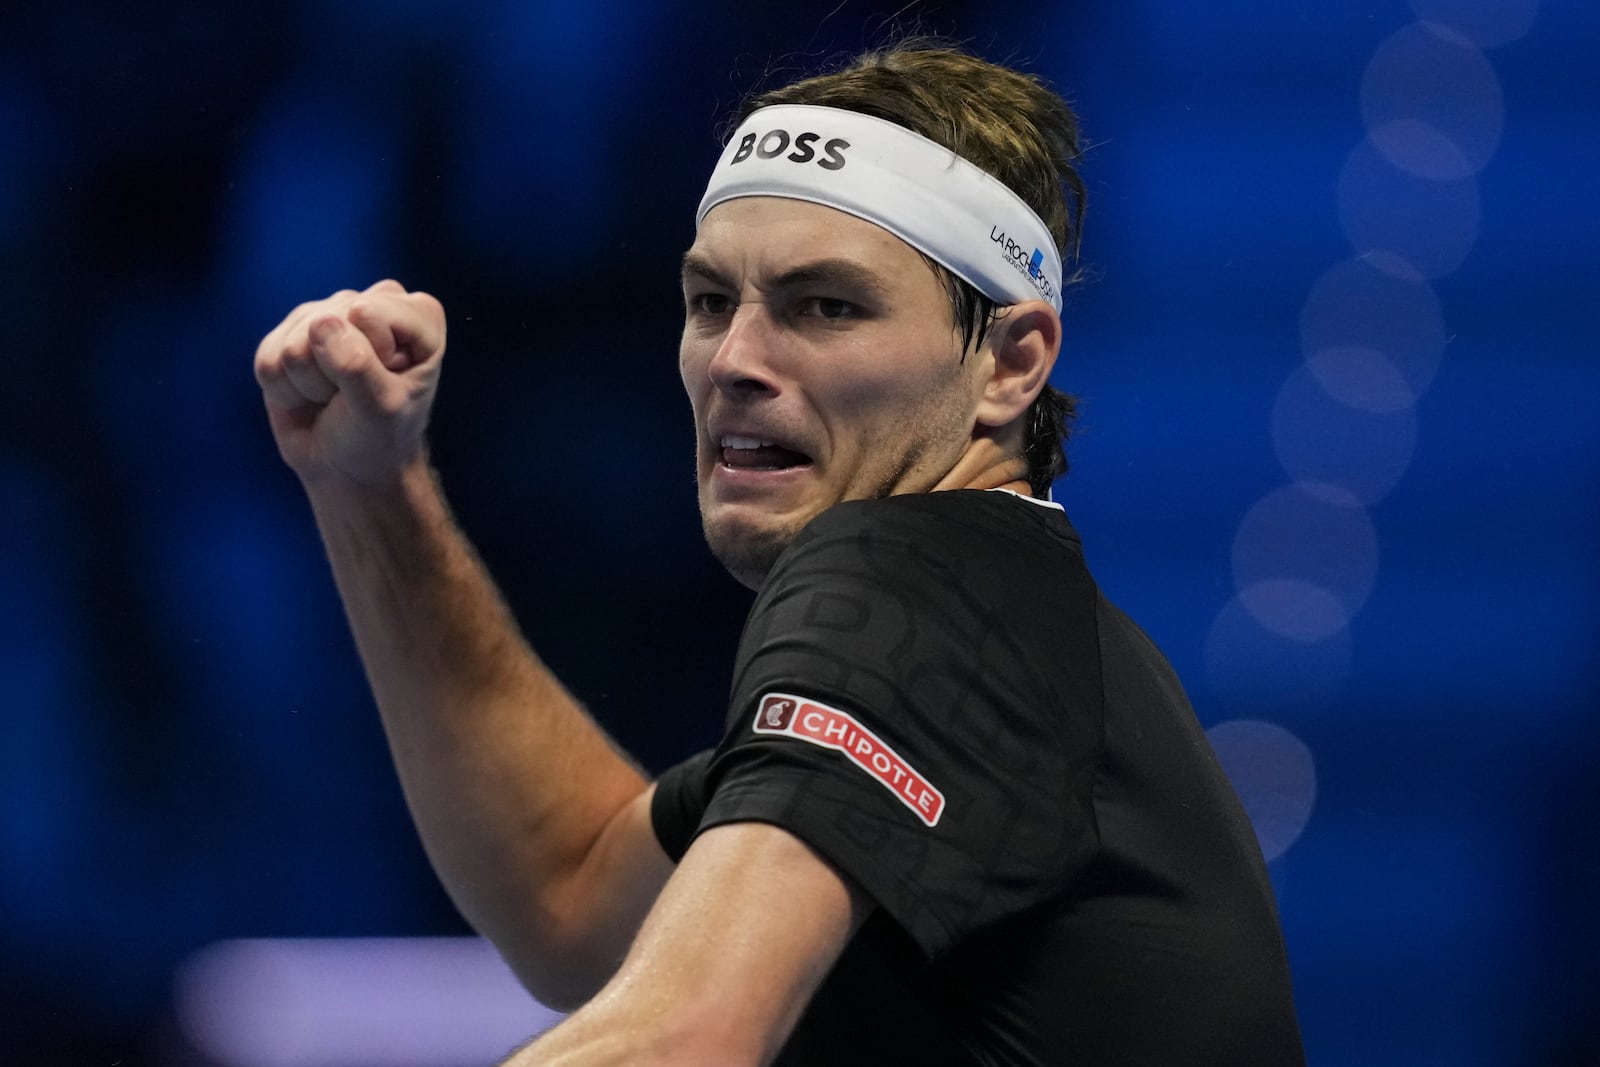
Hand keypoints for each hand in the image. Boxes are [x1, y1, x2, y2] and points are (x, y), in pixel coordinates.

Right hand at [254, 279, 445, 485]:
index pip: (368, 314)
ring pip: (293, 346)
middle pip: (326, 326)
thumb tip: (321, 324)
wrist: (350, 468)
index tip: (387, 384)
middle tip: (355, 397)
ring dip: (309, 385)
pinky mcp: (288, 334)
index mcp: (417, 313)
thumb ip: (357, 365)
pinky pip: (268, 360)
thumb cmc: (381, 436)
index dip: (372, 358)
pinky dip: (285, 391)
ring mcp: (328, 313)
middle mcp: (373, 302)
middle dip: (334, 375)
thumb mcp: (382, 408)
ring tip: (334, 398)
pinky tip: (308, 396)